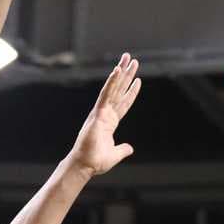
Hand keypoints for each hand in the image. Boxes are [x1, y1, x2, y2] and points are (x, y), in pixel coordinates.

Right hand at [68, 54, 141, 175]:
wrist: (85, 165)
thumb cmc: (96, 161)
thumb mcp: (115, 154)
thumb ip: (123, 149)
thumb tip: (130, 148)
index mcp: (110, 122)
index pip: (123, 103)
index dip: (131, 92)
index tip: (137, 80)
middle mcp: (105, 113)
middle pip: (119, 90)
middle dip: (126, 75)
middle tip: (132, 60)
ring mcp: (101, 112)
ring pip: (113, 88)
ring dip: (121, 73)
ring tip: (127, 59)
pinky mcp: (97, 113)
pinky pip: (106, 94)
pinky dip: (112, 82)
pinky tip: (117, 70)